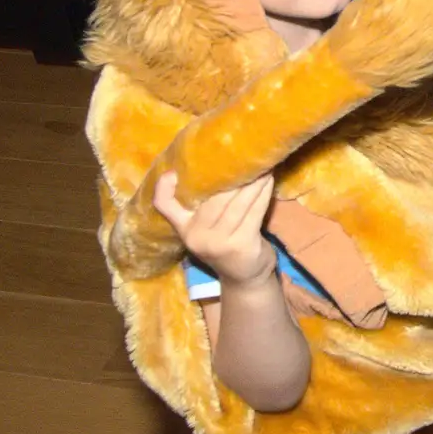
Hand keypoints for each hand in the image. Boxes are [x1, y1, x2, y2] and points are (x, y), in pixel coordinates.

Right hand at [154, 172, 276, 285]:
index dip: (164, 188)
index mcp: (184, 229)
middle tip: (245, 155)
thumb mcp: (204, 228)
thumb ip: (200, 205)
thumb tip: (205, 165)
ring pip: (237, 202)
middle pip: (214, 198)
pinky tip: (268, 180)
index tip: (172, 171)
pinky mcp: (242, 244)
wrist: (243, 278)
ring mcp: (219, 242)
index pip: (165, 206)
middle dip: (232, 175)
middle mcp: (197, 236)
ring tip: (262, 164)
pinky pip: (254, 211)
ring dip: (253, 181)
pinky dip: (263, 193)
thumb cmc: (225, 243)